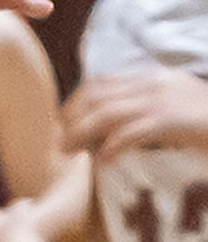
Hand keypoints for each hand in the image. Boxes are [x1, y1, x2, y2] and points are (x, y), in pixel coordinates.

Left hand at [64, 70, 207, 159]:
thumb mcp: (181, 113)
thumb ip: (152, 116)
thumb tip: (118, 135)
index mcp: (157, 80)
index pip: (105, 83)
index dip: (78, 101)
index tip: (65, 121)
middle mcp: (157, 84)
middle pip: (98, 95)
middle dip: (72, 117)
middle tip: (59, 140)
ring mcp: (165, 100)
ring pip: (108, 112)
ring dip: (82, 132)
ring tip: (68, 150)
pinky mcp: (174, 120)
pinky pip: (132, 132)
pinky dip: (112, 147)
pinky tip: (102, 162)